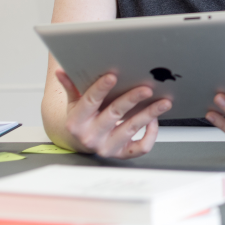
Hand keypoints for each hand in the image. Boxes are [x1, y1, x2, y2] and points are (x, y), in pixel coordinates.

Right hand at [56, 70, 171, 157]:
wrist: (81, 142)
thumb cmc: (81, 118)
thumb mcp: (73, 102)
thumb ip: (71, 86)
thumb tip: (61, 70)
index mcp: (77, 122)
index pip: (89, 102)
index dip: (101, 88)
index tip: (113, 75)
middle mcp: (91, 136)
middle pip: (113, 114)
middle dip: (131, 99)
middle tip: (146, 88)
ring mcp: (107, 146)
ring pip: (131, 129)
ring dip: (149, 114)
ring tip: (163, 102)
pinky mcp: (121, 153)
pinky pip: (140, 147)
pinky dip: (150, 134)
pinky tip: (154, 120)